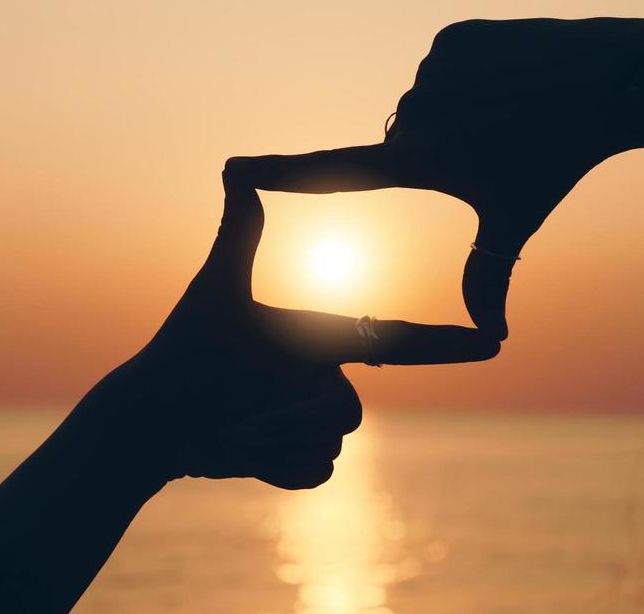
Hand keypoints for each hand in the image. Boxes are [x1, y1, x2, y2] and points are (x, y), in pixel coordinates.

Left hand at [127, 177, 499, 488]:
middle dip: (289, 418)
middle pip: (348, 412)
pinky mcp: (296, 462)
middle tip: (237, 416)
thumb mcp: (215, 290)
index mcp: (316, 337)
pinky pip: (314, 477)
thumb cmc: (181, 347)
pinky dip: (272, 470)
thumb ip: (238, 233)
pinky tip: (238, 453)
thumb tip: (234, 167)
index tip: (493, 340)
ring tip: (229, 429)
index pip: (392, 338)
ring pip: (330, 449)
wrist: (150, 414)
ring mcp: (312, 425)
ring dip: (272, 443)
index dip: (444, 343)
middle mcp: (322, 379)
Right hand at [225, 16, 643, 339]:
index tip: (233, 167)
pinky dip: (466, 74)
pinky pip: (442, 65)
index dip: (279, 173)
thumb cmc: (558, 160)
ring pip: (422, 102)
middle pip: (400, 140)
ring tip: (505, 113)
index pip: (333, 173)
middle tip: (490, 147)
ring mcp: (433, 71)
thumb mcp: (518, 218)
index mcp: (422, 162)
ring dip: (452, 110)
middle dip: (432, 148)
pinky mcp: (451, 38)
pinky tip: (506, 79)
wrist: (613, 82)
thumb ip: (489, 273)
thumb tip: (493, 338)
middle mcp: (417, 115)